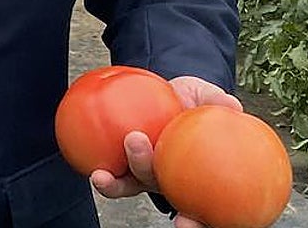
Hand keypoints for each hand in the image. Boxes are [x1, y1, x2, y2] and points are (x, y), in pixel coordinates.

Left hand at [90, 75, 242, 227]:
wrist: (168, 93)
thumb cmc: (196, 101)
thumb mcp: (208, 96)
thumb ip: (218, 101)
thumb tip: (231, 105)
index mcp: (195, 178)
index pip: (199, 210)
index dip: (193, 222)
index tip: (184, 222)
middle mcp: (168, 180)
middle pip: (158, 193)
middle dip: (147, 187)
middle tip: (138, 154)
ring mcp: (143, 172)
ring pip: (128, 185)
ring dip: (114, 184)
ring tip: (101, 174)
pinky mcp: (119, 158)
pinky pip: (106, 160)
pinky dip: (92, 155)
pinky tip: (77, 143)